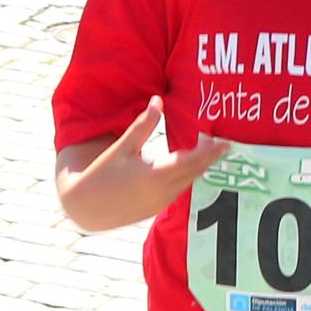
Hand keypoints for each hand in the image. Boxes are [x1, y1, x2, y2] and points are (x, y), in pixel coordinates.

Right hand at [54, 98, 233, 231]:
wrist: (86, 207)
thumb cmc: (101, 174)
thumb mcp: (122, 147)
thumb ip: (143, 125)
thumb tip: (158, 101)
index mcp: (155, 175)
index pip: (192, 161)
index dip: (211, 152)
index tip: (225, 142)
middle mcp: (162, 192)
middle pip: (195, 172)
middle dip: (210, 158)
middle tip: (224, 143)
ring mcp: (161, 203)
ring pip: (189, 182)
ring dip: (200, 168)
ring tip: (211, 152)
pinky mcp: (157, 209)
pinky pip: (179, 190)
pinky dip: (188, 177)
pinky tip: (190, 167)